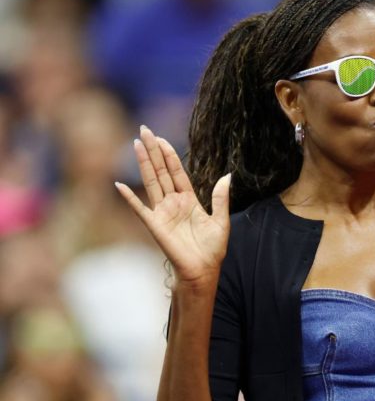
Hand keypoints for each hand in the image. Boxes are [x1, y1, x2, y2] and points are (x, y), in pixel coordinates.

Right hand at [115, 125, 230, 288]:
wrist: (203, 270)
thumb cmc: (212, 249)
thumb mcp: (221, 220)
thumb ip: (221, 198)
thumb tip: (228, 175)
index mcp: (189, 200)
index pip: (177, 172)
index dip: (169, 155)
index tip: (161, 138)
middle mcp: (173, 203)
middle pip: (161, 171)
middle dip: (153, 151)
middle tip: (144, 130)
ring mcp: (162, 212)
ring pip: (151, 182)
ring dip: (143, 163)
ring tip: (136, 144)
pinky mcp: (155, 225)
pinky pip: (140, 208)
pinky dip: (129, 198)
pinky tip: (119, 184)